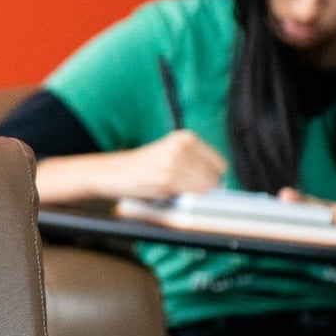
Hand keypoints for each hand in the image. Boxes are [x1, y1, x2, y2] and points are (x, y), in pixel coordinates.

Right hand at [111, 130, 227, 199]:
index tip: (202, 183)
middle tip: (185, 188)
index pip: (219, 163)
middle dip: (205, 186)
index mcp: (185, 137)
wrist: (115, 172)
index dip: (213, 177)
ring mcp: (175, 162)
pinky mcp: (168, 178)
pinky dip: (189, 197)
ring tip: (176, 188)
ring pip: (206, 185)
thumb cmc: (145, 166)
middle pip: (214, 175)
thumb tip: (220, 182)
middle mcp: (182, 147)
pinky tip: (171, 191)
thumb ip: (194, 162)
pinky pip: (194, 192)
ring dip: (195, 192)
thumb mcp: (172, 153)